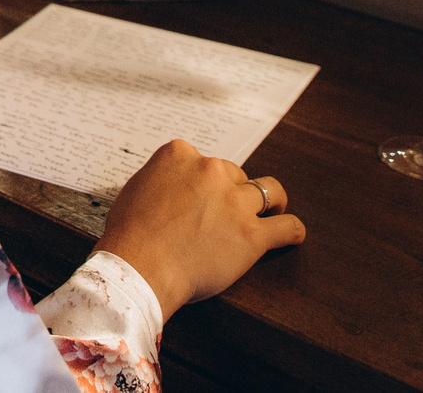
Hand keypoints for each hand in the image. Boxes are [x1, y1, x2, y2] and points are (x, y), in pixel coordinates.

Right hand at [92, 139, 304, 316]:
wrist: (139, 267)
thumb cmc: (130, 234)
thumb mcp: (137, 188)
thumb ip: (163, 178)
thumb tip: (174, 185)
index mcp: (180, 154)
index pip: (203, 161)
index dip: (203, 182)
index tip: (201, 198)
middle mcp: (211, 170)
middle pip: (235, 175)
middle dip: (231, 193)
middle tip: (222, 217)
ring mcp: (235, 201)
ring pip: (269, 191)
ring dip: (270, 202)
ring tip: (272, 212)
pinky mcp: (252, 233)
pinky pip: (287, 227)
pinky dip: (292, 230)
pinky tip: (291, 234)